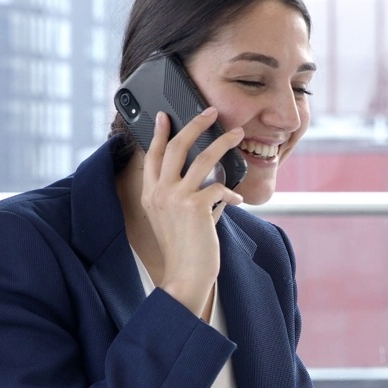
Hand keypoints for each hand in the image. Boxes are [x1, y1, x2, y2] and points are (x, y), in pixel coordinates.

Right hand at [139, 108, 242, 316]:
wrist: (185, 276)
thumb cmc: (184, 250)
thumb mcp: (173, 219)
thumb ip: (185, 196)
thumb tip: (211, 179)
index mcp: (150, 194)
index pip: (152, 155)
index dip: (158, 133)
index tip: (164, 116)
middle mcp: (159, 193)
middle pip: (175, 146)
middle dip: (195, 124)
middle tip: (211, 112)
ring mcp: (176, 198)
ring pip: (202, 158)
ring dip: (222, 142)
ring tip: (236, 134)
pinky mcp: (195, 207)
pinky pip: (219, 187)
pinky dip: (231, 192)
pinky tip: (237, 200)